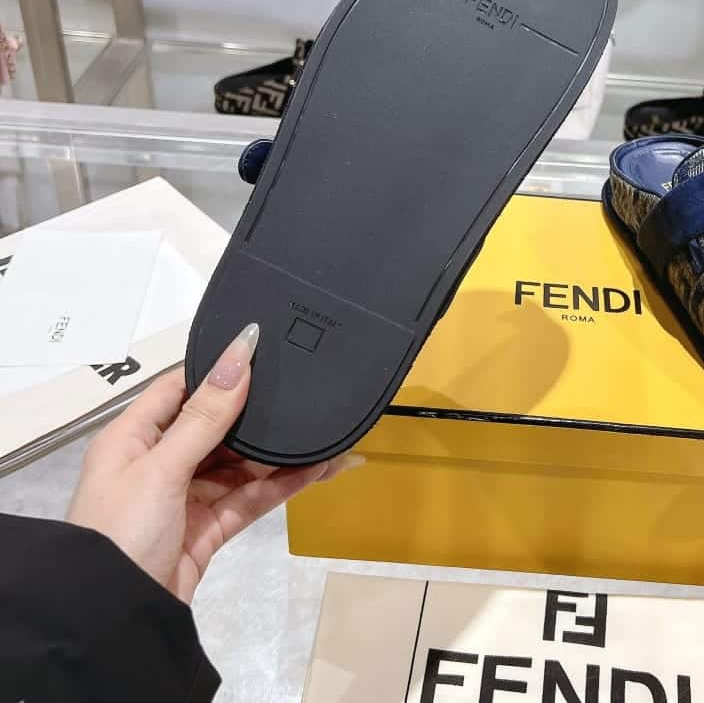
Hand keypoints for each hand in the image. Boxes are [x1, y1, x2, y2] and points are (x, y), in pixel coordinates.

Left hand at [67, 324, 359, 601]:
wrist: (110, 621)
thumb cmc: (120, 531)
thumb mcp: (161, 466)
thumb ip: (206, 415)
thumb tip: (239, 353)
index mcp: (133, 437)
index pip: (179, 388)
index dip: (219, 368)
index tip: (263, 347)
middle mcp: (158, 462)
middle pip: (216, 426)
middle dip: (259, 413)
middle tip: (306, 389)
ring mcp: (184, 497)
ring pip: (239, 464)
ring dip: (278, 452)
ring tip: (326, 435)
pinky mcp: (207, 529)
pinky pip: (249, 497)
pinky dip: (281, 484)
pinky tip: (317, 470)